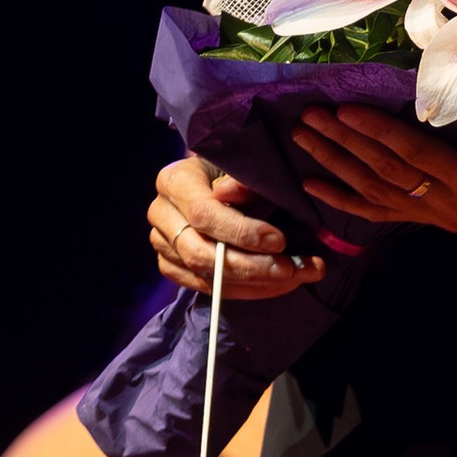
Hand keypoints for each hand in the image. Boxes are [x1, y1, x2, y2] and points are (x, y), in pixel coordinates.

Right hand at [150, 155, 320, 300]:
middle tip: (292, 270)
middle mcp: (161, 214)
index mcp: (175, 181)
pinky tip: (274, 285)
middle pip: (199, 253)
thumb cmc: (234, 172)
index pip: (203, 214)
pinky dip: (243, 290)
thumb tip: (231, 191)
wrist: (216, 180)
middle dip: (250, 267)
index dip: (241, 233)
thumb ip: (243, 179)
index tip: (279, 242)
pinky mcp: (171, 266)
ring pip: (204, 277)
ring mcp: (163, 243)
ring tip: (295, 278)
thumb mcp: (243, 167)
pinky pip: (205, 288)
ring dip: (254, 284)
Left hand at [292, 104, 456, 251]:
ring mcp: (443, 216)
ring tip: (303, 140)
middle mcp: (451, 206)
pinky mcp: (442, 220)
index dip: (378, 132)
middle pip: (386, 172)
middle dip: (344, 144)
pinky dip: (350, 201)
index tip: (344, 110)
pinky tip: (319, 188)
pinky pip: (387, 212)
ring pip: (379, 192)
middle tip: (307, 117)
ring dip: (338, 166)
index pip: (416, 155)